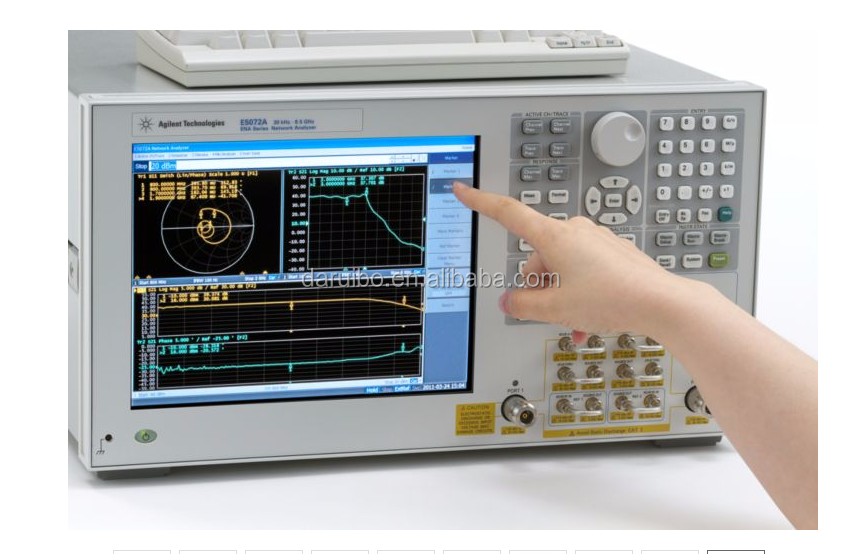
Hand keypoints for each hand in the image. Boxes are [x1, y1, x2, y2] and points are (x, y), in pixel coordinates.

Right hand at [453, 181, 700, 341]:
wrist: (660, 302)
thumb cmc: (613, 298)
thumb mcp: (556, 308)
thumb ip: (524, 305)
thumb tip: (510, 301)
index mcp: (554, 237)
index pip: (508, 213)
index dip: (481, 201)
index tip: (464, 189)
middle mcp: (575, 231)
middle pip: (538, 257)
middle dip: (540, 285)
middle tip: (551, 312)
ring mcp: (596, 240)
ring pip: (562, 267)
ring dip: (562, 294)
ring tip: (575, 323)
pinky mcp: (612, 252)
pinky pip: (584, 270)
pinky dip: (581, 292)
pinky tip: (590, 318)